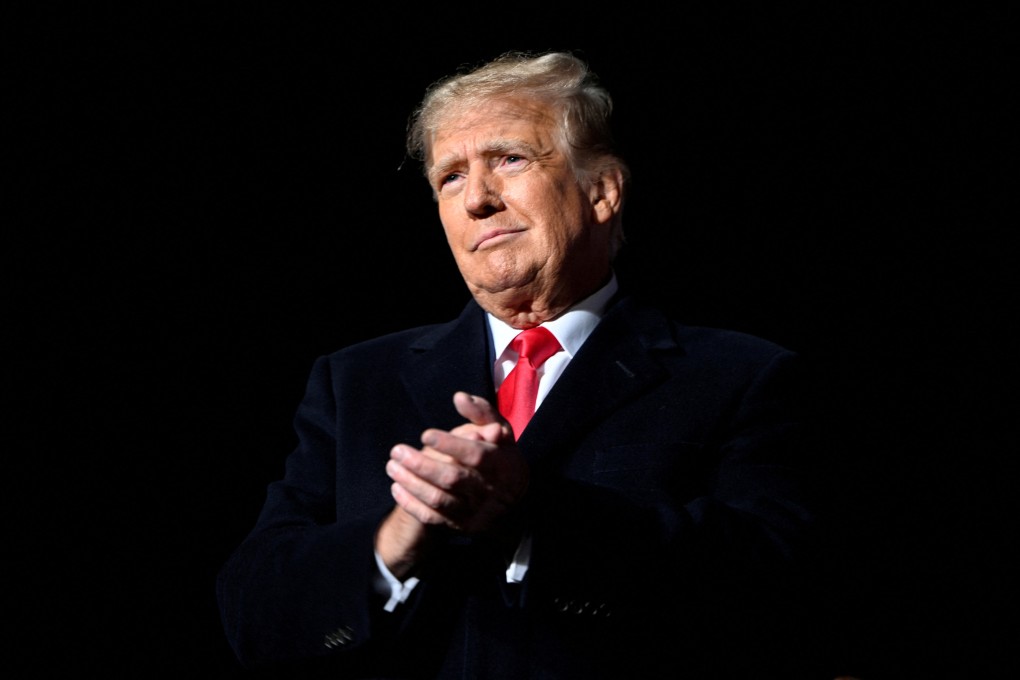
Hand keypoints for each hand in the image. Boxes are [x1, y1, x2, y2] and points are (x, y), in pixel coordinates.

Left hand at [386, 391, 527, 533]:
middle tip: (397, 451)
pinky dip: (412, 504)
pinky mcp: (462, 526)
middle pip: (453, 478)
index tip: (425, 435)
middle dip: (422, 465)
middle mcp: (490, 489)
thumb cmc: (499, 452)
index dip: (450, 445)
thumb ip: (481, 411)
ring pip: (439, 499)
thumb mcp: (500, 428)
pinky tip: (396, 487)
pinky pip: (434, 518)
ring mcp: (476, 511)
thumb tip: (459, 397)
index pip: (476, 455)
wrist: (511, 495)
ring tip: (392, 466)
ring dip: (411, 484)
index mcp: (502, 462)